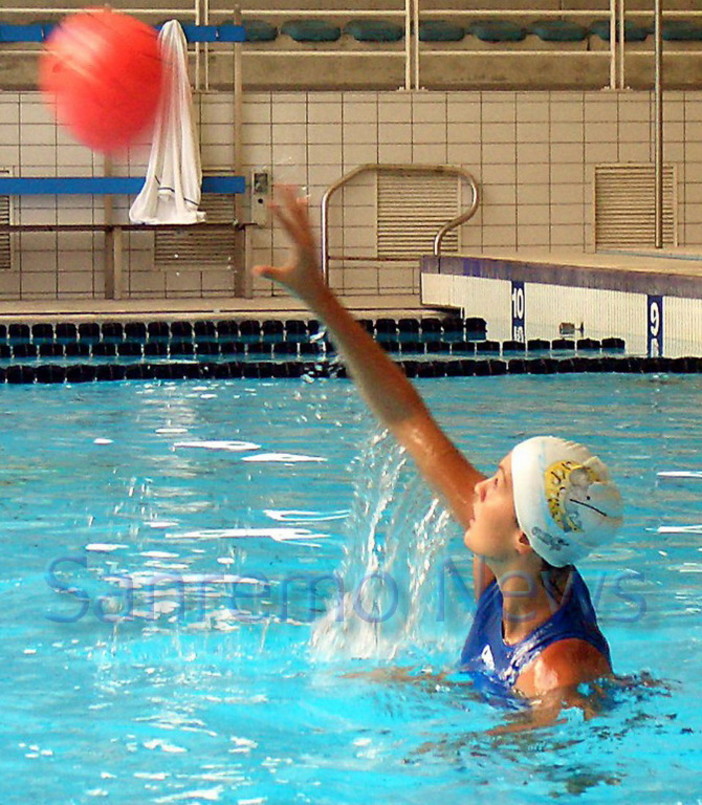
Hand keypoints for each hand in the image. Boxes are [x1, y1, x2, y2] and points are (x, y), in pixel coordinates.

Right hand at [252, 185, 325, 300]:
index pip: (287, 226)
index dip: (278, 213)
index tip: (270, 202)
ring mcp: (310, 239)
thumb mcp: (283, 279)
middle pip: (297, 214)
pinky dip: (302, 209)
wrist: (317, 292)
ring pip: (303, 215)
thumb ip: (269, 273)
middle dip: (288, 198)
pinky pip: (306, 220)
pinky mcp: (311, 241)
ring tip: (290, 185)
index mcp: (301, 247)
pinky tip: (301, 200)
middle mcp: (307, 240)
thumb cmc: (301, 286)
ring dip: (295, 199)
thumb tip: (255, 270)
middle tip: (281, 184)